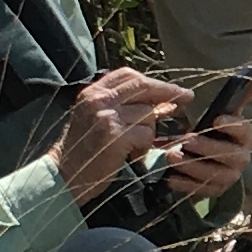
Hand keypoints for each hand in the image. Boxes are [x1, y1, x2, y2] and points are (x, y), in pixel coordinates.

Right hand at [53, 67, 187, 200]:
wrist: (64, 175)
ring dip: (150, 132)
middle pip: (142, 87)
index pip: (128, 75)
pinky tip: (133, 156)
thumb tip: (164, 104)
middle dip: (168, 92)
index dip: (153, 81)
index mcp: (92, 93)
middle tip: (187, 98)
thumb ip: (126, 108)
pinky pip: (146, 134)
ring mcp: (106, 116)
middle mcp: (98, 100)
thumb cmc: (84, 151)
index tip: (171, 88)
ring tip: (136, 147)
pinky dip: (145, 147)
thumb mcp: (97, 120)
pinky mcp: (114, 136)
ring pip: (148, 114)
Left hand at [165, 99, 251, 198]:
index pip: (244, 131)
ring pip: (213, 174)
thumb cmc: (215, 132)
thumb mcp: (223, 113)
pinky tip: (170, 176)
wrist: (210, 158)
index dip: (232, 126)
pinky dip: (184, 184)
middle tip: (186, 140)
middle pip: (228, 155)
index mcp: (245, 137)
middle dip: (206, 147)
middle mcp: (241, 159)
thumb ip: (239, 95)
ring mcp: (229, 177)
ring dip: (191, 165)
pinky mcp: (214, 191)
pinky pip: (201, 190)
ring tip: (171, 156)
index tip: (215, 119)